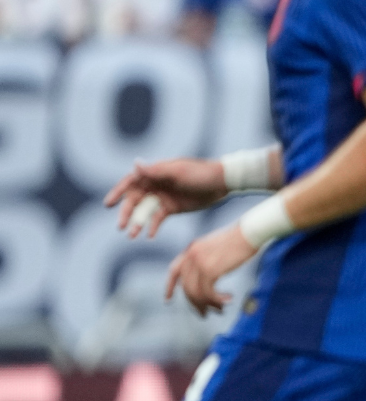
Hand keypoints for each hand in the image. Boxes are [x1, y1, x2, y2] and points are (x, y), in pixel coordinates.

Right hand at [104, 158, 227, 238]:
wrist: (222, 183)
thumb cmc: (200, 173)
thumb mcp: (178, 172)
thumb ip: (156, 171)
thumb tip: (135, 164)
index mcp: (154, 173)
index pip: (130, 182)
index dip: (118, 192)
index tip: (108, 204)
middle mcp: (155, 185)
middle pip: (134, 200)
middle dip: (126, 213)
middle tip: (121, 226)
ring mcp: (162, 197)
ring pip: (144, 211)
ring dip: (137, 223)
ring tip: (132, 236)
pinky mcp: (171, 208)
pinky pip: (157, 219)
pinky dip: (152, 227)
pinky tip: (149, 236)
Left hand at [165, 225, 256, 315]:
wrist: (249, 232)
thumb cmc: (239, 239)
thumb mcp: (216, 246)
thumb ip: (207, 258)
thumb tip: (209, 276)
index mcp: (191, 249)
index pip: (174, 271)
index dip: (170, 287)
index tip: (168, 299)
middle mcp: (191, 256)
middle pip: (187, 287)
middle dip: (196, 303)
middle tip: (206, 313)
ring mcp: (199, 263)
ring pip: (196, 292)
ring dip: (208, 304)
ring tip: (220, 309)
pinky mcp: (210, 270)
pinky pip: (208, 293)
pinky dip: (217, 300)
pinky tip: (229, 300)